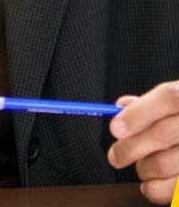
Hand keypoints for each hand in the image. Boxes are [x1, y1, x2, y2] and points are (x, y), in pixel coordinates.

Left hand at [108, 81, 178, 203]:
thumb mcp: (177, 102)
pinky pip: (175, 189)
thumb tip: (122, 105)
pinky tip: (150, 184)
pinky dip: (155, 190)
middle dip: (129, 148)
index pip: (168, 98)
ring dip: (144, 169)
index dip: (138, 113)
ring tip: (142, 168)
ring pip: (164, 163)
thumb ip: (151, 104)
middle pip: (161, 134)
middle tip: (115, 156)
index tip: (114, 129)